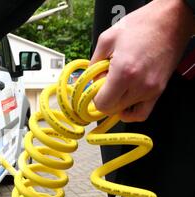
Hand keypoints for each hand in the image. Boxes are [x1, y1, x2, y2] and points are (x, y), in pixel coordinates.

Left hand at [90, 0, 194, 121]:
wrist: (170, 20)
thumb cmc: (141, 25)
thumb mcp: (107, 39)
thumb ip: (93, 63)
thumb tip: (90, 79)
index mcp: (123, 72)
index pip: (102, 104)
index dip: (94, 98)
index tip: (95, 87)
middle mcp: (139, 86)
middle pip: (112, 109)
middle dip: (104, 98)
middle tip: (106, 82)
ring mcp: (151, 90)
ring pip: (124, 111)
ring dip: (116, 102)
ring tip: (118, 85)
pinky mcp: (159, 91)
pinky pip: (142, 114)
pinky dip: (130, 112)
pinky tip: (125, 100)